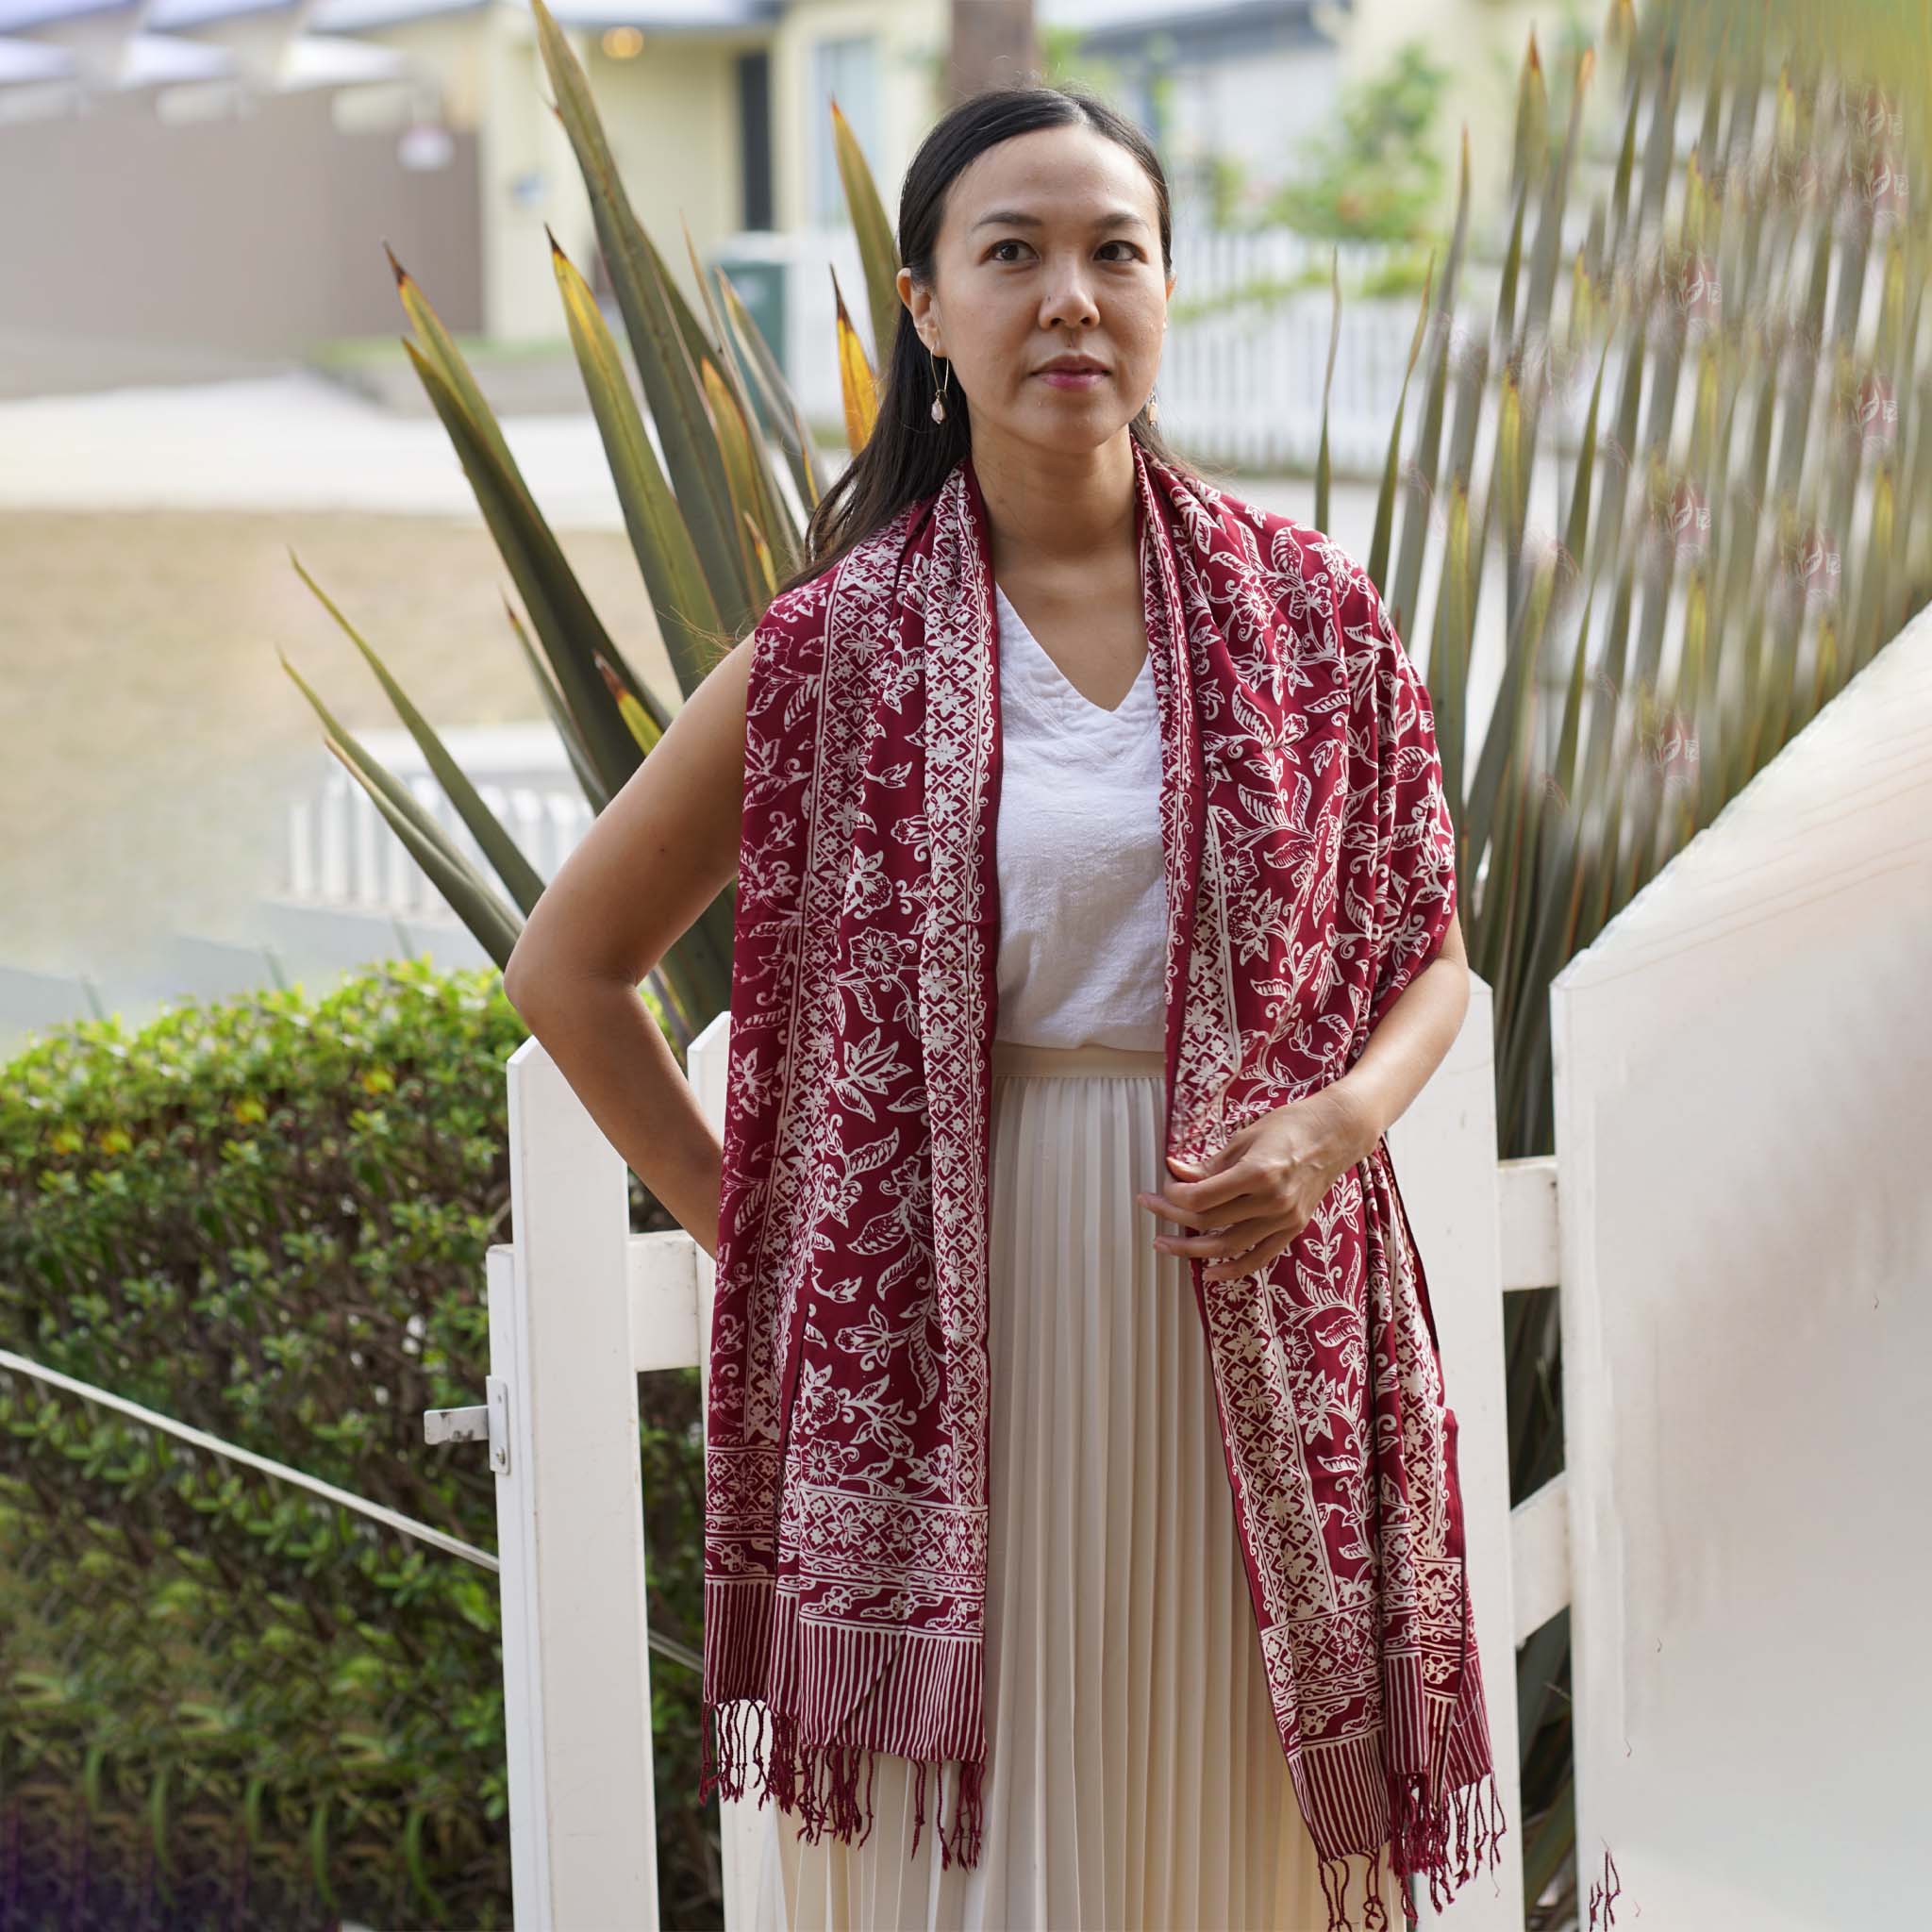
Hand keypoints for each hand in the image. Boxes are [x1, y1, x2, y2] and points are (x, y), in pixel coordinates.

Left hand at [1135, 1086, 1373, 1283]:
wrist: (1335, 1134)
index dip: (1174, 1196)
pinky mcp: (1292, 1229)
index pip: (1202, 1197)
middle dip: (1173, 1215)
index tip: (1164, 1187)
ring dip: (1191, 1249)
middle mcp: (1272, 1201)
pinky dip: (1231, 1269)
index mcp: (1258, 1173)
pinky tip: (1208, 1272)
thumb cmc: (1289, 1127)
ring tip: (1164, 1244)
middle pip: (1210, 1221)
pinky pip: (1258, 1258)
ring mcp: (1284, 1219)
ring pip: (1227, 1246)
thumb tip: (1174, 1171)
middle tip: (1151, 1207)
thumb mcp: (1244, 1138)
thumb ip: (1209, 1164)